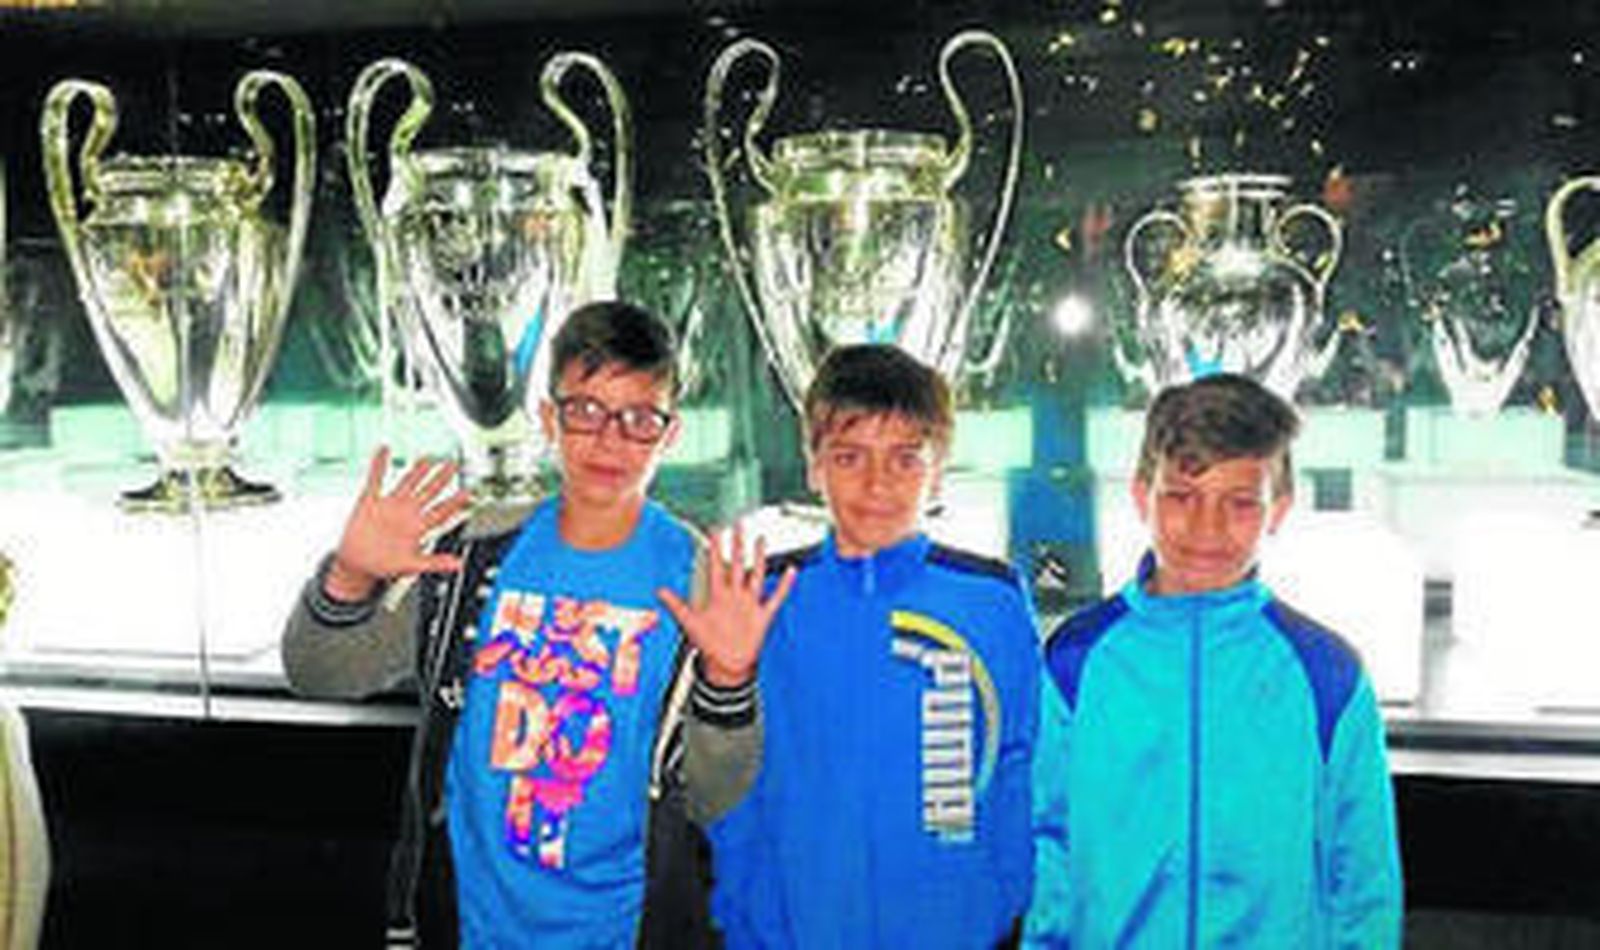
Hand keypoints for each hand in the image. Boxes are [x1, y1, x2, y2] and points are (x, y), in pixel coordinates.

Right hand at [324, 447, 472, 601]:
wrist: (357, 564)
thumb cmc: (384, 566)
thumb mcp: (412, 566)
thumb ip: (435, 563)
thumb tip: (458, 565)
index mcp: (418, 527)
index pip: (441, 511)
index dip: (454, 502)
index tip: (468, 492)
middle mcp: (407, 513)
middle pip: (428, 492)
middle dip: (441, 479)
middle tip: (453, 465)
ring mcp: (390, 505)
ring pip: (407, 482)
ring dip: (417, 470)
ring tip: (427, 457)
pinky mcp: (370, 501)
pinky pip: (376, 479)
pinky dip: (379, 465)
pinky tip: (384, 450)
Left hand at [658, 522, 796, 687]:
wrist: (727, 664)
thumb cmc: (709, 644)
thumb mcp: (690, 623)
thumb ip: (676, 605)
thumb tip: (658, 591)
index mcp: (718, 596)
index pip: (716, 566)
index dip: (715, 548)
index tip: (715, 531)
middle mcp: (735, 596)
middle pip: (736, 564)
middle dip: (737, 544)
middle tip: (738, 524)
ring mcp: (749, 604)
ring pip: (755, 576)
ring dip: (758, 559)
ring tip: (761, 540)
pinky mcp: (762, 616)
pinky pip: (775, 598)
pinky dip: (784, 586)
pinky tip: (790, 572)